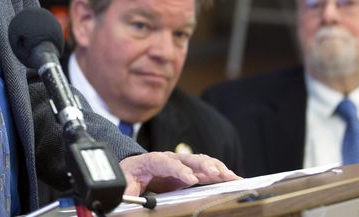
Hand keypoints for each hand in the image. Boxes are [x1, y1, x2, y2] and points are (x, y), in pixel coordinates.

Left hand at [119, 151, 238, 194]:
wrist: (133, 167)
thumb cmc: (130, 173)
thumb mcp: (126, 182)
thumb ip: (128, 191)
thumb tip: (128, 199)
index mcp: (153, 161)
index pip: (167, 163)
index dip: (180, 170)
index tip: (191, 179)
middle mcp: (170, 159)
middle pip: (189, 159)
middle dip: (204, 165)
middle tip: (217, 173)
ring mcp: (181, 163)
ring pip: (201, 162)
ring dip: (217, 168)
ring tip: (231, 176)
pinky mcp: (189, 170)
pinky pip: (206, 169)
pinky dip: (220, 173)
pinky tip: (232, 178)